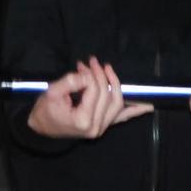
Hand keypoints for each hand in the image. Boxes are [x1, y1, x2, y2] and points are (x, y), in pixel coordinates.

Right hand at [25, 58, 150, 140]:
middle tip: (92, 62)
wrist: (42, 128)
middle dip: (102, 75)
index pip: (95, 91)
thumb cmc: (45, 110)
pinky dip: (135, 111)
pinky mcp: (103, 125)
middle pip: (108, 95)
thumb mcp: (52, 93)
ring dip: (115, 84)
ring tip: (108, 69)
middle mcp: (96, 127)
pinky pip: (122, 118)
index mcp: (83, 120)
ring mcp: (101, 128)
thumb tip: (88, 73)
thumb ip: (70, 81)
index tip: (81, 66)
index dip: (90, 75)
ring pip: (117, 104)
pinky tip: (148, 107)